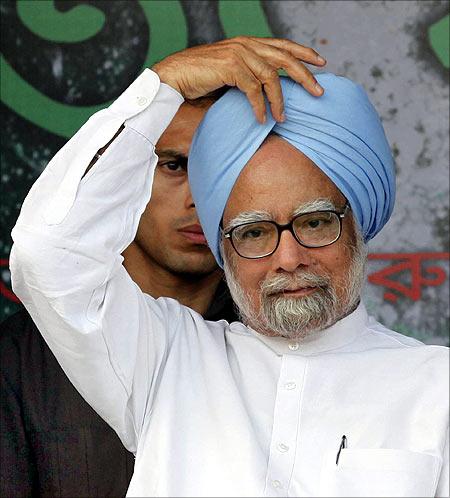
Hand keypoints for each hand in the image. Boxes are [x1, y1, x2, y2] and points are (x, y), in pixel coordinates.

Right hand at [152, 36, 325, 123]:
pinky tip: (261, 119)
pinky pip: (253, 89)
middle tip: (319, 92)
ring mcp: (239, 54)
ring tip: (283, 118)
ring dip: (279, 100)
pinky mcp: (230, 67)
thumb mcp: (230, 73)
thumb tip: (268, 93)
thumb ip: (249, 77)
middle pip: (285, 58)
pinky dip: (259, 106)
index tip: (320, 63)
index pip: (282, 45)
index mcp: (248, 43)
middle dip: (305, 75)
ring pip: (271, 76)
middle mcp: (246, 45)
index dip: (303, 52)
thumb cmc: (201, 77)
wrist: (175, 74)